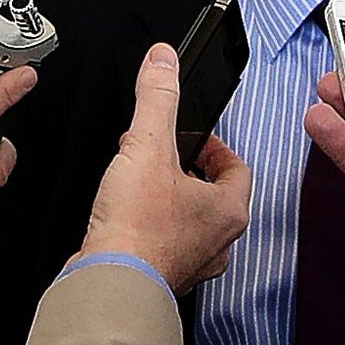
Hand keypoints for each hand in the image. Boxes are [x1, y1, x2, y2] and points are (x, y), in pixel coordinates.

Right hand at [74, 42, 251, 294]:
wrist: (109, 283)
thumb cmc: (137, 231)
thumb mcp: (148, 147)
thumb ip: (157, 99)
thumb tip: (163, 60)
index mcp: (229, 210)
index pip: (236, 168)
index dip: (214, 148)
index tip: (192, 138)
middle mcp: (218, 242)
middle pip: (214, 195)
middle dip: (187, 171)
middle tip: (160, 156)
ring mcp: (192, 264)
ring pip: (191, 223)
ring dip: (170, 201)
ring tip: (140, 185)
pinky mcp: (163, 277)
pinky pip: (166, 245)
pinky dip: (151, 229)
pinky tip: (125, 219)